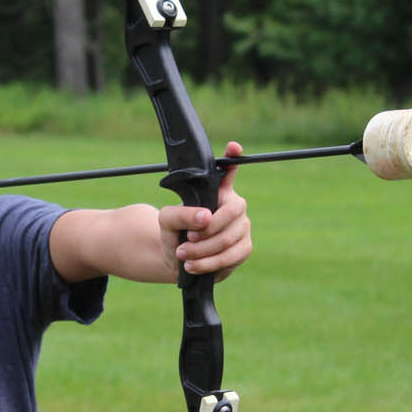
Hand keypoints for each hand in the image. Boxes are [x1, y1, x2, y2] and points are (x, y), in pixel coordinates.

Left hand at [158, 141, 251, 279]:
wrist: (178, 260)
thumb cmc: (174, 233)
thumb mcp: (167, 220)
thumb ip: (182, 213)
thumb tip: (206, 217)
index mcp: (217, 191)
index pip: (228, 169)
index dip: (233, 156)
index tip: (233, 146)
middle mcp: (234, 205)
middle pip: (232, 211)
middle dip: (207, 229)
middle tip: (187, 237)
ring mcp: (242, 227)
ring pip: (228, 238)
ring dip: (202, 250)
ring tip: (182, 255)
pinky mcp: (244, 248)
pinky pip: (230, 256)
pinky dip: (208, 263)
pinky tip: (192, 265)